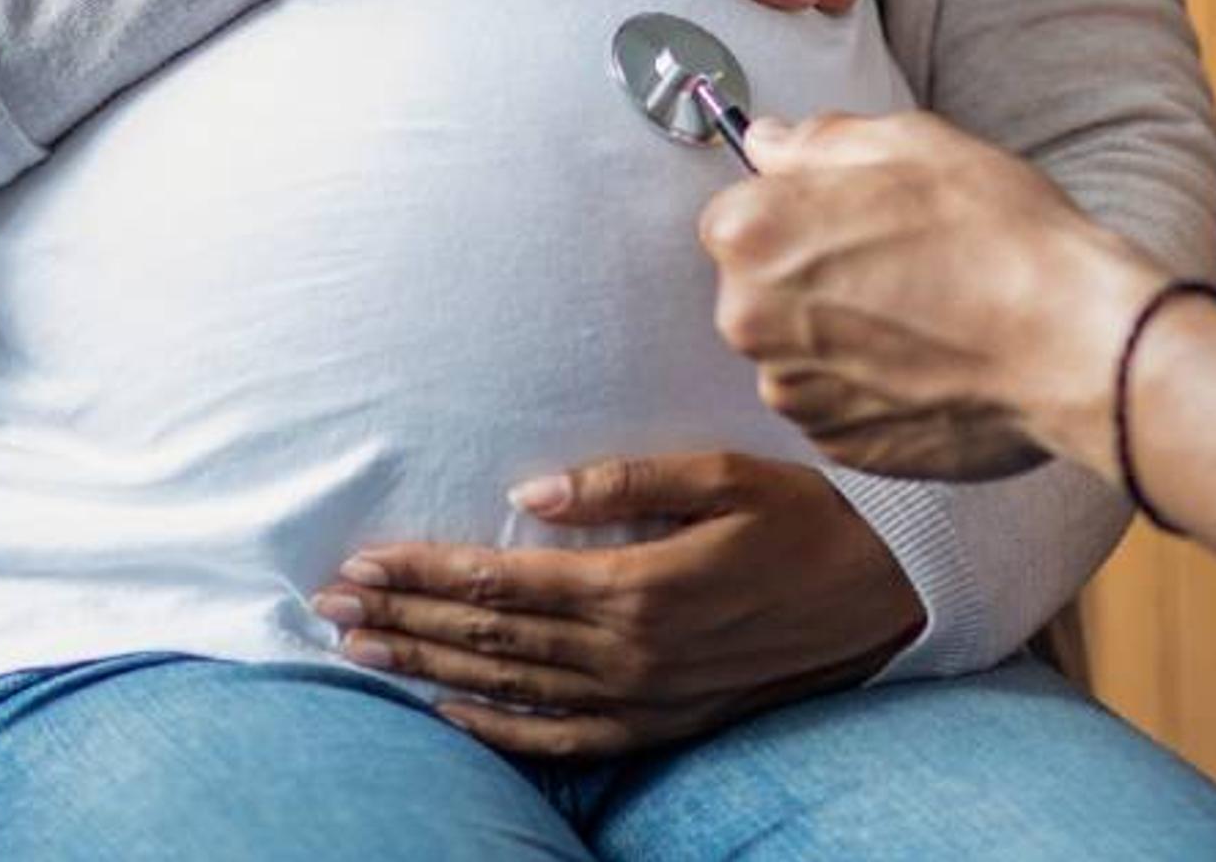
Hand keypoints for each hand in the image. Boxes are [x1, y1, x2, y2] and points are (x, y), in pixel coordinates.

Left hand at [312, 453, 921, 757]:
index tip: (360, 562)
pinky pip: (565, 741)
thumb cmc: (805, 517)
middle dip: (402, 621)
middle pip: (489, 639)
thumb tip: (526, 489)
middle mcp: (630, 653)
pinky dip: (501, 731)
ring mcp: (645, 698)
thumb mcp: (724, 474)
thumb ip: (622, 484)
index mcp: (638, 586)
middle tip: (327, 607)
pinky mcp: (664, 723)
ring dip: (430, 669)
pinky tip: (451, 715)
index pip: (500, 583)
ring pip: (512, 688)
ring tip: (361, 654)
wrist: (888, 596)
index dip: (423, 573)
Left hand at [700, 112, 1161, 483]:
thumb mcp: (909, 142)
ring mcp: (793, 393)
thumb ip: (818, 141)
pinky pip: (834, 401)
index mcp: (753, 235)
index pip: (736, 213)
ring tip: (923, 313)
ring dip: (840, 332)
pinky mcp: (837, 446)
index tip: (846, 213)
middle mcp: (751, 321)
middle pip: (759, 286)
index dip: (794, 208)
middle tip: (898, 260)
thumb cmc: (999, 237)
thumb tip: (770, 143)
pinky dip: (868, 383)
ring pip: (797, 347)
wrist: (1072, 346)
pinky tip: (928, 358)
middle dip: (812, 272)